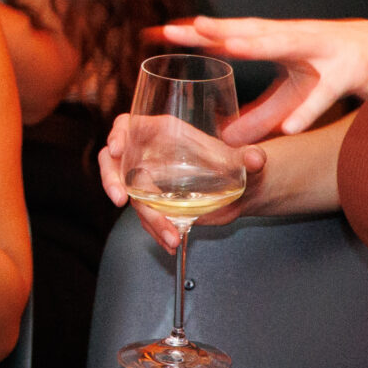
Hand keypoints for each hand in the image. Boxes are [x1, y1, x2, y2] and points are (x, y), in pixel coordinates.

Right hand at [98, 110, 267, 250]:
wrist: (239, 192)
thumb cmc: (235, 165)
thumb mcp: (243, 160)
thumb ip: (250, 158)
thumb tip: (257, 159)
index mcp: (162, 132)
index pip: (128, 125)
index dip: (118, 134)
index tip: (117, 149)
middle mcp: (150, 155)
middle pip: (114, 161)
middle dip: (111, 179)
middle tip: (120, 199)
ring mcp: (148, 181)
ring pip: (131, 196)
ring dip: (147, 217)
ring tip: (171, 235)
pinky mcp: (154, 204)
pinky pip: (145, 217)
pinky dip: (156, 231)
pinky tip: (172, 241)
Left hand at [157, 16, 367, 143]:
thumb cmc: (337, 70)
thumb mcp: (295, 94)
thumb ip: (260, 116)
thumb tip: (224, 141)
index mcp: (280, 40)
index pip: (233, 33)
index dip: (201, 33)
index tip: (165, 30)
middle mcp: (297, 37)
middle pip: (252, 31)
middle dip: (220, 29)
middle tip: (187, 29)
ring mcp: (325, 49)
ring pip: (288, 45)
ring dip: (259, 45)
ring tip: (228, 48)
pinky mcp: (351, 68)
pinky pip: (326, 92)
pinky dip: (309, 109)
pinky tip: (291, 127)